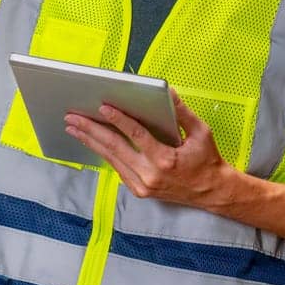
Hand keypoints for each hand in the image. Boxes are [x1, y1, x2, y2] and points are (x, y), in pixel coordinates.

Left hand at [64, 89, 231, 207]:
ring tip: (74, 127)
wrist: (212, 192)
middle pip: (114, 148)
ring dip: (91, 141)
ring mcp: (142, 185)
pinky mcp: (139, 191)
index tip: (102, 107)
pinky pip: (117, 168)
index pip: (136, 135)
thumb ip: (183, 112)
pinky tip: (92, 141)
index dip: (118, 119)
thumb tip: (168, 91)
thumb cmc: (208, 160)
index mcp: (165, 159)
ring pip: (111, 159)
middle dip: (91, 130)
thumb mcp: (202, 132)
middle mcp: (150, 175)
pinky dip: (104, 153)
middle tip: (72, 117)